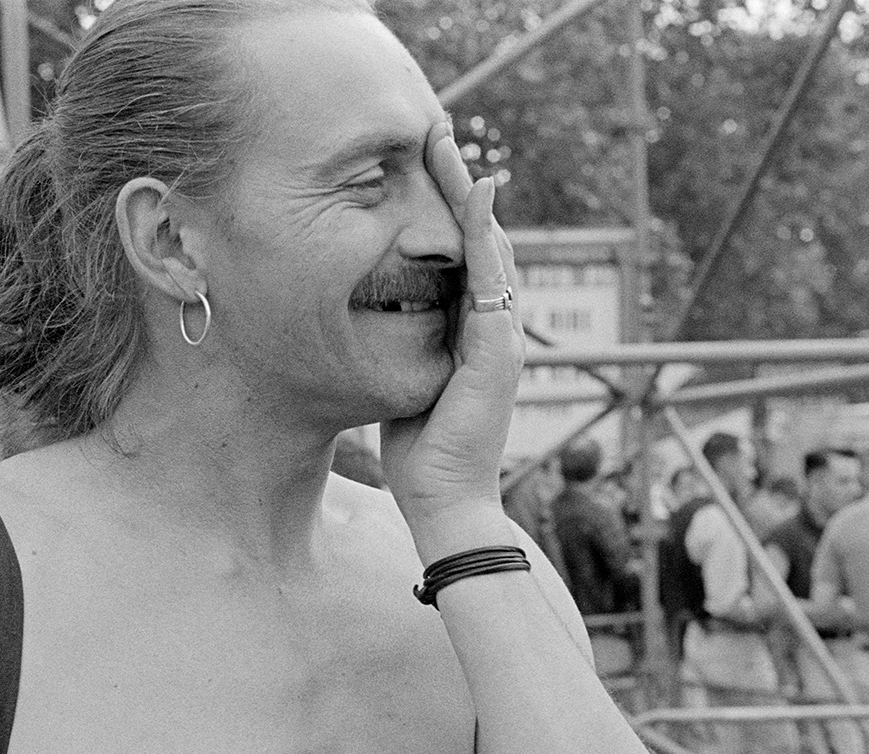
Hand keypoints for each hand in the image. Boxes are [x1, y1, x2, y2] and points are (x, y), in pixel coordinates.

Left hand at [381, 123, 525, 533]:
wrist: (447, 501)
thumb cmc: (422, 457)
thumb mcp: (403, 389)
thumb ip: (398, 355)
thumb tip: (364, 333)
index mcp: (474, 337)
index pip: (466, 260)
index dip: (449, 215)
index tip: (424, 173)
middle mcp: (497, 330)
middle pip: (484, 239)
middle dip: (460, 187)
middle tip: (436, 136)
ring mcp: (504, 338)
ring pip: (492, 245)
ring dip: (470, 193)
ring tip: (448, 145)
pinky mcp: (498, 349)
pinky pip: (493, 276)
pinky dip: (485, 231)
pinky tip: (473, 191)